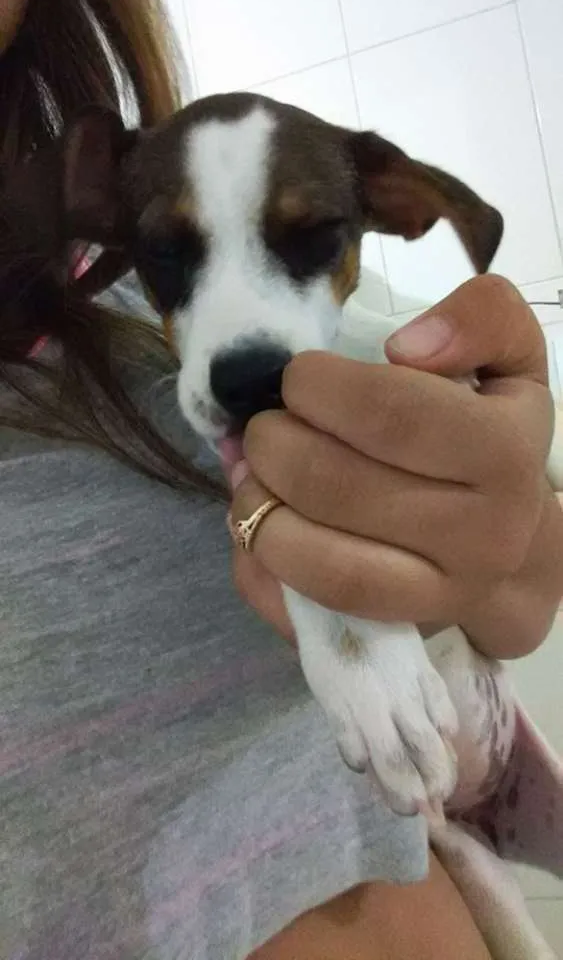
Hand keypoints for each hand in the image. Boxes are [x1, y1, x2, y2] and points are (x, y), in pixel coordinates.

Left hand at [227, 275, 562, 658]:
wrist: (509, 546)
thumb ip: (483, 318)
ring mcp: (435, 602)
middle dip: (273, 441)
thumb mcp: (508, 363)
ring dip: (256, 504)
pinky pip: (297, 608)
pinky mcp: (387, 640)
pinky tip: (259, 522)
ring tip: (252, 472)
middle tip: (265, 425)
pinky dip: (255, 562)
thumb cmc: (489, 440)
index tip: (300, 378)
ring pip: (315, 559)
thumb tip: (407, 346)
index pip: (388, 414)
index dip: (319, 387)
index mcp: (505, 457)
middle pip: (336, 485)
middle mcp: (481, 540)